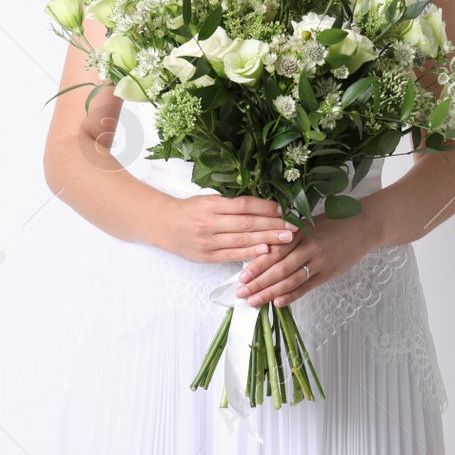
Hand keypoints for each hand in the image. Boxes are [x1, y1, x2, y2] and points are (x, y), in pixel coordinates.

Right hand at [156, 193, 296, 264]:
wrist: (162, 224)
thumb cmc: (188, 209)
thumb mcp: (207, 199)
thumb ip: (231, 203)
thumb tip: (262, 205)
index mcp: (211, 204)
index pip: (244, 205)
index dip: (265, 207)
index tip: (283, 209)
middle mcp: (210, 222)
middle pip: (247, 223)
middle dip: (272, 225)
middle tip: (293, 226)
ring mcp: (208, 241)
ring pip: (242, 240)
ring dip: (267, 239)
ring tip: (286, 239)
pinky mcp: (206, 256)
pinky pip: (231, 255)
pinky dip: (249, 253)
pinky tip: (265, 251)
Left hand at [234, 210, 379, 307]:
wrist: (363, 226)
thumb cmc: (333, 223)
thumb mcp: (308, 222)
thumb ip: (288, 235)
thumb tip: (264, 249)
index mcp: (299, 232)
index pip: (273, 251)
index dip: (256, 265)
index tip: (241, 277)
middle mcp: (308, 247)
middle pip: (278, 268)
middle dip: (257, 282)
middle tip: (241, 293)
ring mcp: (319, 261)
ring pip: (290, 280)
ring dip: (270, 292)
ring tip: (254, 301)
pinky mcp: (328, 272)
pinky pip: (307, 286)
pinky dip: (292, 296)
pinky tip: (278, 303)